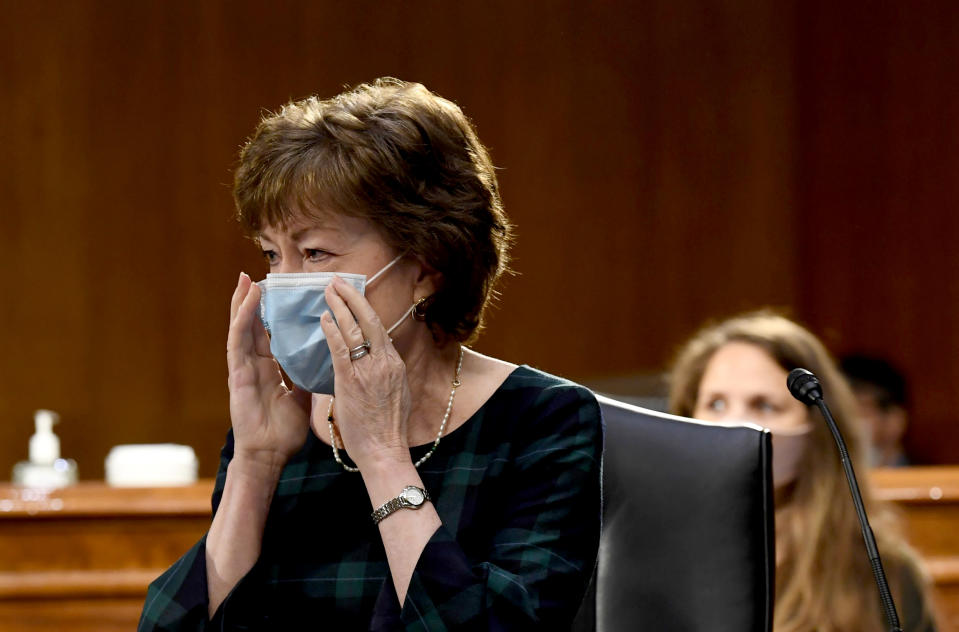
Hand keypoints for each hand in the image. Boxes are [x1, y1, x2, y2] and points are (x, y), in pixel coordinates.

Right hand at [226, 272, 310, 471]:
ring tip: (247, 279)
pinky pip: (238, 342)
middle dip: (254, 301)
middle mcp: (253, 365)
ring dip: (244, 303)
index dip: (270, 314)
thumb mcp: (301, 398)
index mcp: (267, 370)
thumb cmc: (282, 432)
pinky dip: (242, 320)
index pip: (268, 335)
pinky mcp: (236, 375)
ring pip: (242, 328)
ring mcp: (242, 369)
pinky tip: (247, 302)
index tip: (276, 292)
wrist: (269, 456)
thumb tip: (323, 360)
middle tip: (256, 275)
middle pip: (253, 326)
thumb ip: (306, 378)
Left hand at [319, 276, 411, 468]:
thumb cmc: (386, 429)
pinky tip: (323, 318)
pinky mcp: (352, 381)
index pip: (378, 328)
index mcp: (394, 364)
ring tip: (327, 291)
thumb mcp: (395, 394)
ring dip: (339, 306)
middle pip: (369, 320)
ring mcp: (369, 370)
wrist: (385, 451)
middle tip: (337, 281)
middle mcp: (385, 362)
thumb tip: (374, 362)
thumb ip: (383, 374)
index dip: (364, 308)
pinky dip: (332, 331)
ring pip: (355, 329)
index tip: (353, 295)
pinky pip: (341, 349)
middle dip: (352, 297)